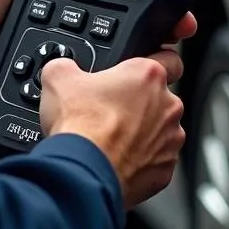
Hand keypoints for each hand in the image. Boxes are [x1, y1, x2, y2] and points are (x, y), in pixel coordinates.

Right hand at [39, 14, 196, 210]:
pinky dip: (140, 161)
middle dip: (140, 102)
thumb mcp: (59, 76)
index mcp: (147, 75)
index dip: (153, 60)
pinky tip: (116, 159)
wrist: (83, 172)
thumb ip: (68, 64)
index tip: (136, 72)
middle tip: (110, 109)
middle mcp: (167, 105)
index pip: (169, 56)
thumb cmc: (79, 126)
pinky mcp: (165, 171)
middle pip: (161, 97)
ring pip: (161, 131)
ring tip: (111, 138)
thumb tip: (64, 69)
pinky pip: (156, 160)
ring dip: (142, 132)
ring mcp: (170, 140)